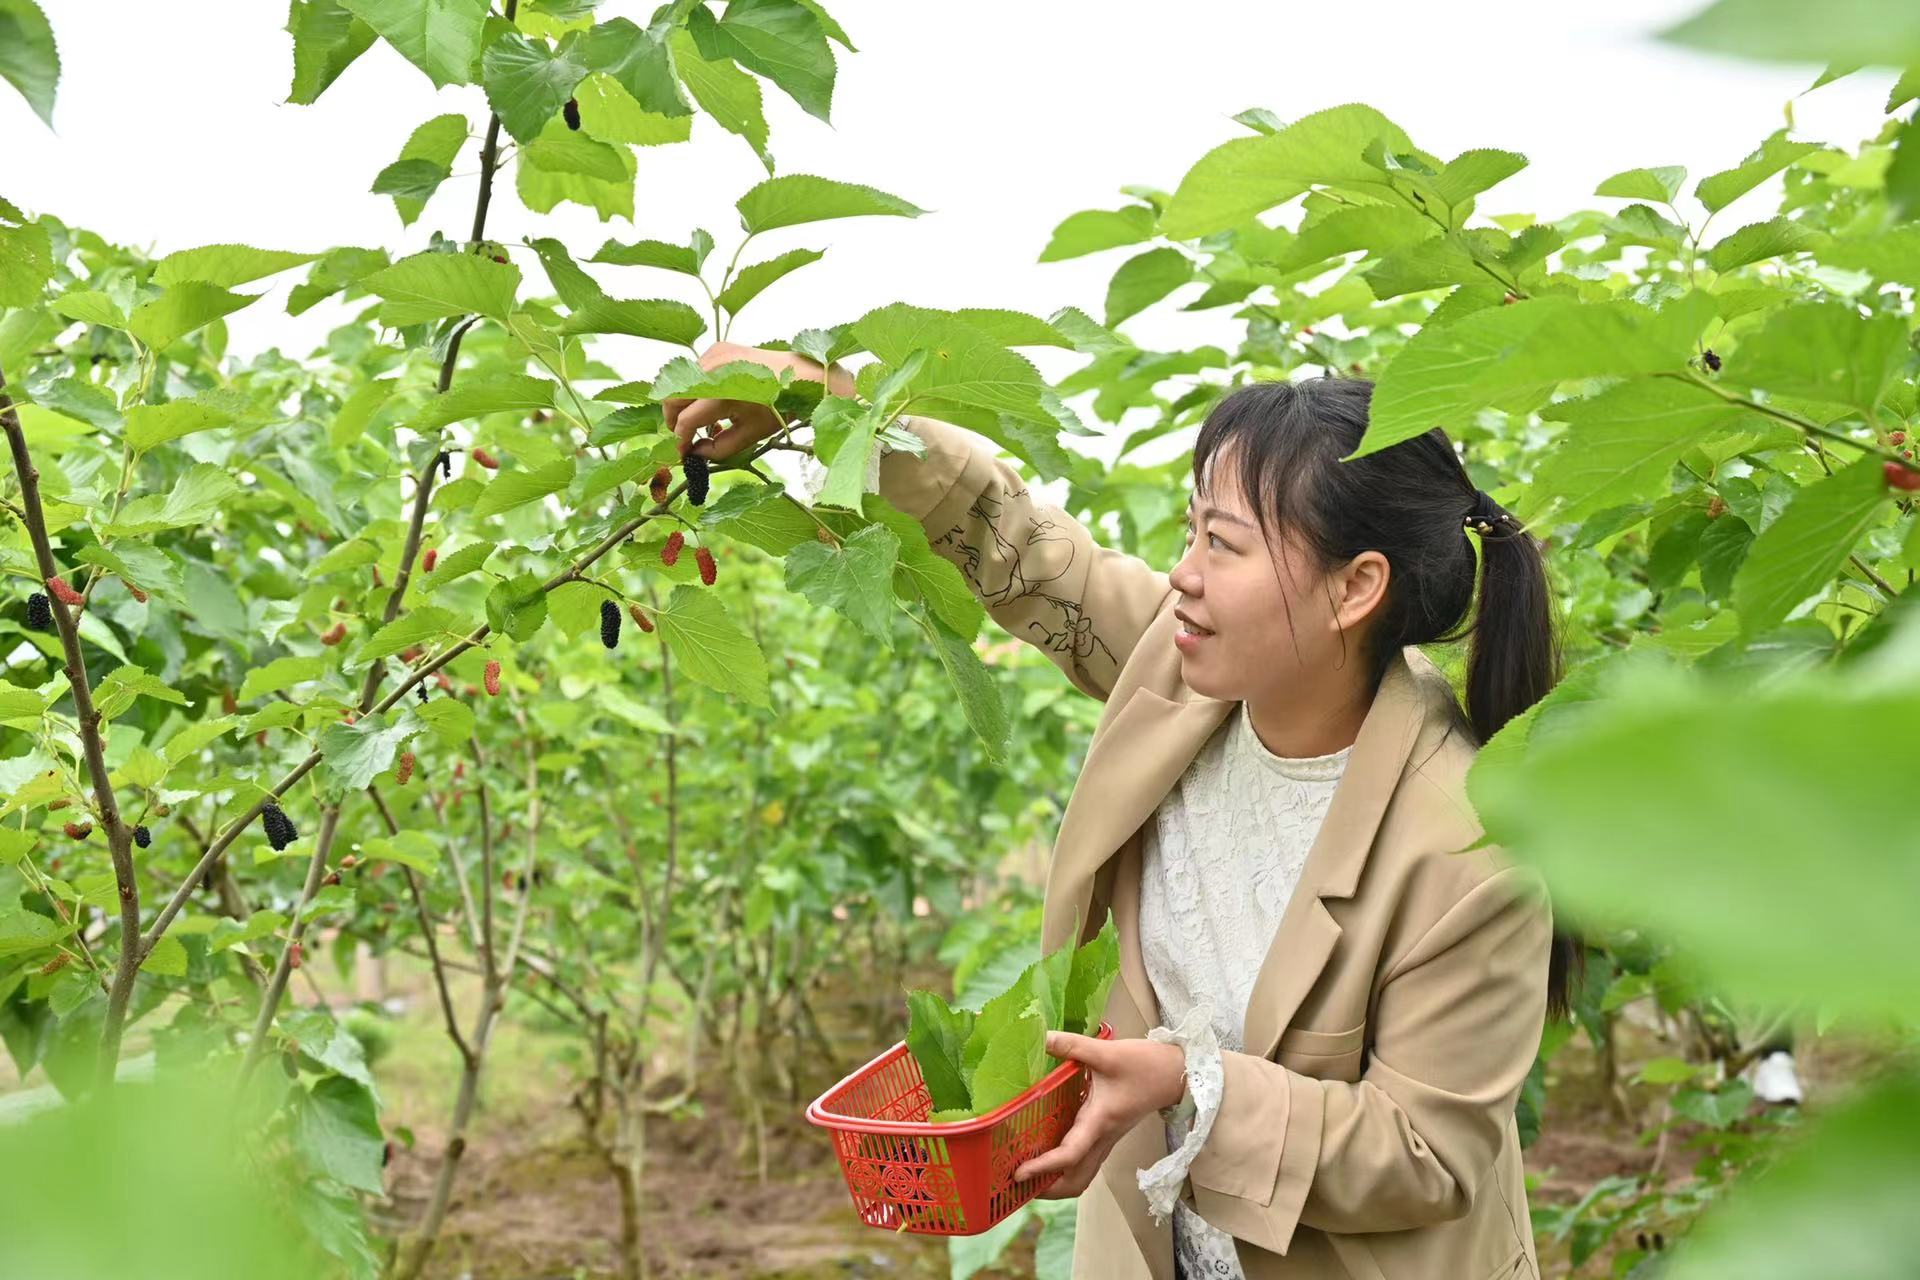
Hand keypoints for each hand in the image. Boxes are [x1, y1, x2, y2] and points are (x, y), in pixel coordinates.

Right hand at [661, 340, 854, 462]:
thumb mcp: (751, 434)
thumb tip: (694, 454)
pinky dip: (694, 389)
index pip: (687, 420)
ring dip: (682, 404)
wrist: (800, 375)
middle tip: (683, 436)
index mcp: (724, 394)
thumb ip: (719, 448)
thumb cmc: (780, 408)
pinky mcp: (717, 348)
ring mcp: (715, 355)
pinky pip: (693, 372)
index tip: (683, 453)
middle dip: (673, 420)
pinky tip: (710, 402)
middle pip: (673, 398)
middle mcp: (715, 370)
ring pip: (679, 384)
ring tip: (701, 422)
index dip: (681, 440)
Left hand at [1013, 1030, 1186, 1196]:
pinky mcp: (1108, 1135)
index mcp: (1099, 1122)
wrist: (1175, 1074)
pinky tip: (1045, 1152)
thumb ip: (1072, 1045)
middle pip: (1075, 1181)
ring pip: (1081, 1177)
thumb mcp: (1107, 1052)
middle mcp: (1102, 1138)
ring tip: (1027, 1175)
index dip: (1043, 1167)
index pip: (1069, 1155)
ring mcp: (1106, 1140)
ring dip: (1055, 1183)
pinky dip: (1064, 1169)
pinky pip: (1084, 1163)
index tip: (1019, 1173)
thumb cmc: (1145, 1065)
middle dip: (1046, 1189)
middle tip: (1016, 1183)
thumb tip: (1040, 1037)